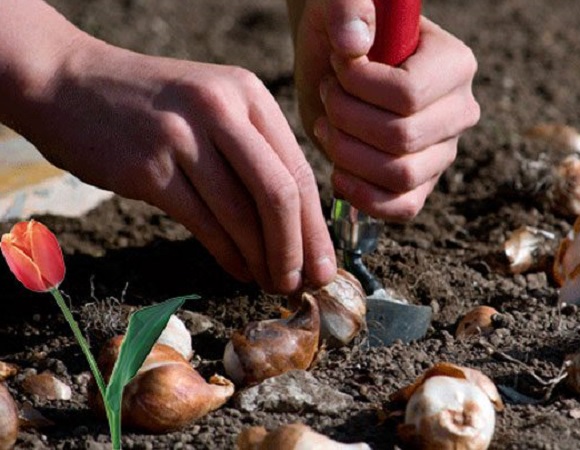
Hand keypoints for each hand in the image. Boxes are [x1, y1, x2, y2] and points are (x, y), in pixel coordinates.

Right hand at [22, 38, 336, 293]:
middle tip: (305, 285)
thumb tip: (301, 224)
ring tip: (273, 283)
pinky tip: (240, 271)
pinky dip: (229, 255)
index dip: (317, 227)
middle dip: (298, 249)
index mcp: (248, 95)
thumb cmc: (154, 106)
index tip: (326, 265)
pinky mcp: (147, 167)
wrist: (68, 82)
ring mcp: (183, 137)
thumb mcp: (215, 106)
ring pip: (242, 214)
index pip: (300, 170)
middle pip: (280, 194)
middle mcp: (221, 109)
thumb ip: (256, 151)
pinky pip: (204, 223)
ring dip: (264, 259)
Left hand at [292, 0, 479, 219]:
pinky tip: (338, 172)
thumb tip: (354, 45)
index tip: (337, 66)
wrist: (336, 60)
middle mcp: (460, 111)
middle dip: (347, 120)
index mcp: (455, 64)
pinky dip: (365, 198)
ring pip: (399, 175)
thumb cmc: (343, 29)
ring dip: (348, 154)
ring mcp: (444, 151)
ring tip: (329, 126)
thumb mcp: (340, 4)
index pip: (407, 95)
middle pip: (401, 138)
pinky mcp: (423, 182)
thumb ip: (349, 6)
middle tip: (328, 97)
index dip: (358, 87)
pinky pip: (404, 207)